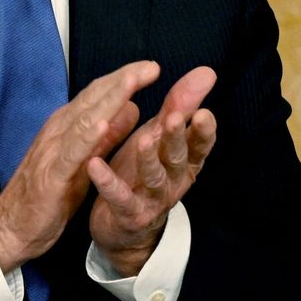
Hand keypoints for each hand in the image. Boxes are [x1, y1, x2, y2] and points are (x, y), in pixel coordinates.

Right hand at [0, 61, 155, 272]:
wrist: (12, 226)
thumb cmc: (48, 193)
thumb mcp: (84, 160)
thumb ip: (106, 135)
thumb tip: (130, 107)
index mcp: (68, 127)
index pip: (98, 96)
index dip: (124, 80)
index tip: (151, 67)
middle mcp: (58, 131)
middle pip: (92, 99)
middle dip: (122, 81)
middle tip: (150, 66)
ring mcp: (53, 151)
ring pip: (83, 118)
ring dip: (108, 100)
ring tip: (131, 83)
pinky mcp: (51, 176)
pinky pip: (70, 153)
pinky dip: (86, 137)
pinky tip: (103, 125)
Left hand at [87, 65, 217, 274]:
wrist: (124, 227)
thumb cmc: (143, 172)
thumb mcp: (161, 138)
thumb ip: (180, 106)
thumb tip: (207, 72)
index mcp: (183, 161)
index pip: (199, 145)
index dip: (204, 132)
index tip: (206, 113)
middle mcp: (172, 180)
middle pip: (177, 157)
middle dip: (176, 137)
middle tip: (174, 117)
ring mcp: (151, 199)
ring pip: (153, 178)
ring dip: (148, 158)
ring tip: (142, 139)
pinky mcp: (127, 213)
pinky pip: (118, 197)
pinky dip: (107, 182)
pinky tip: (94, 164)